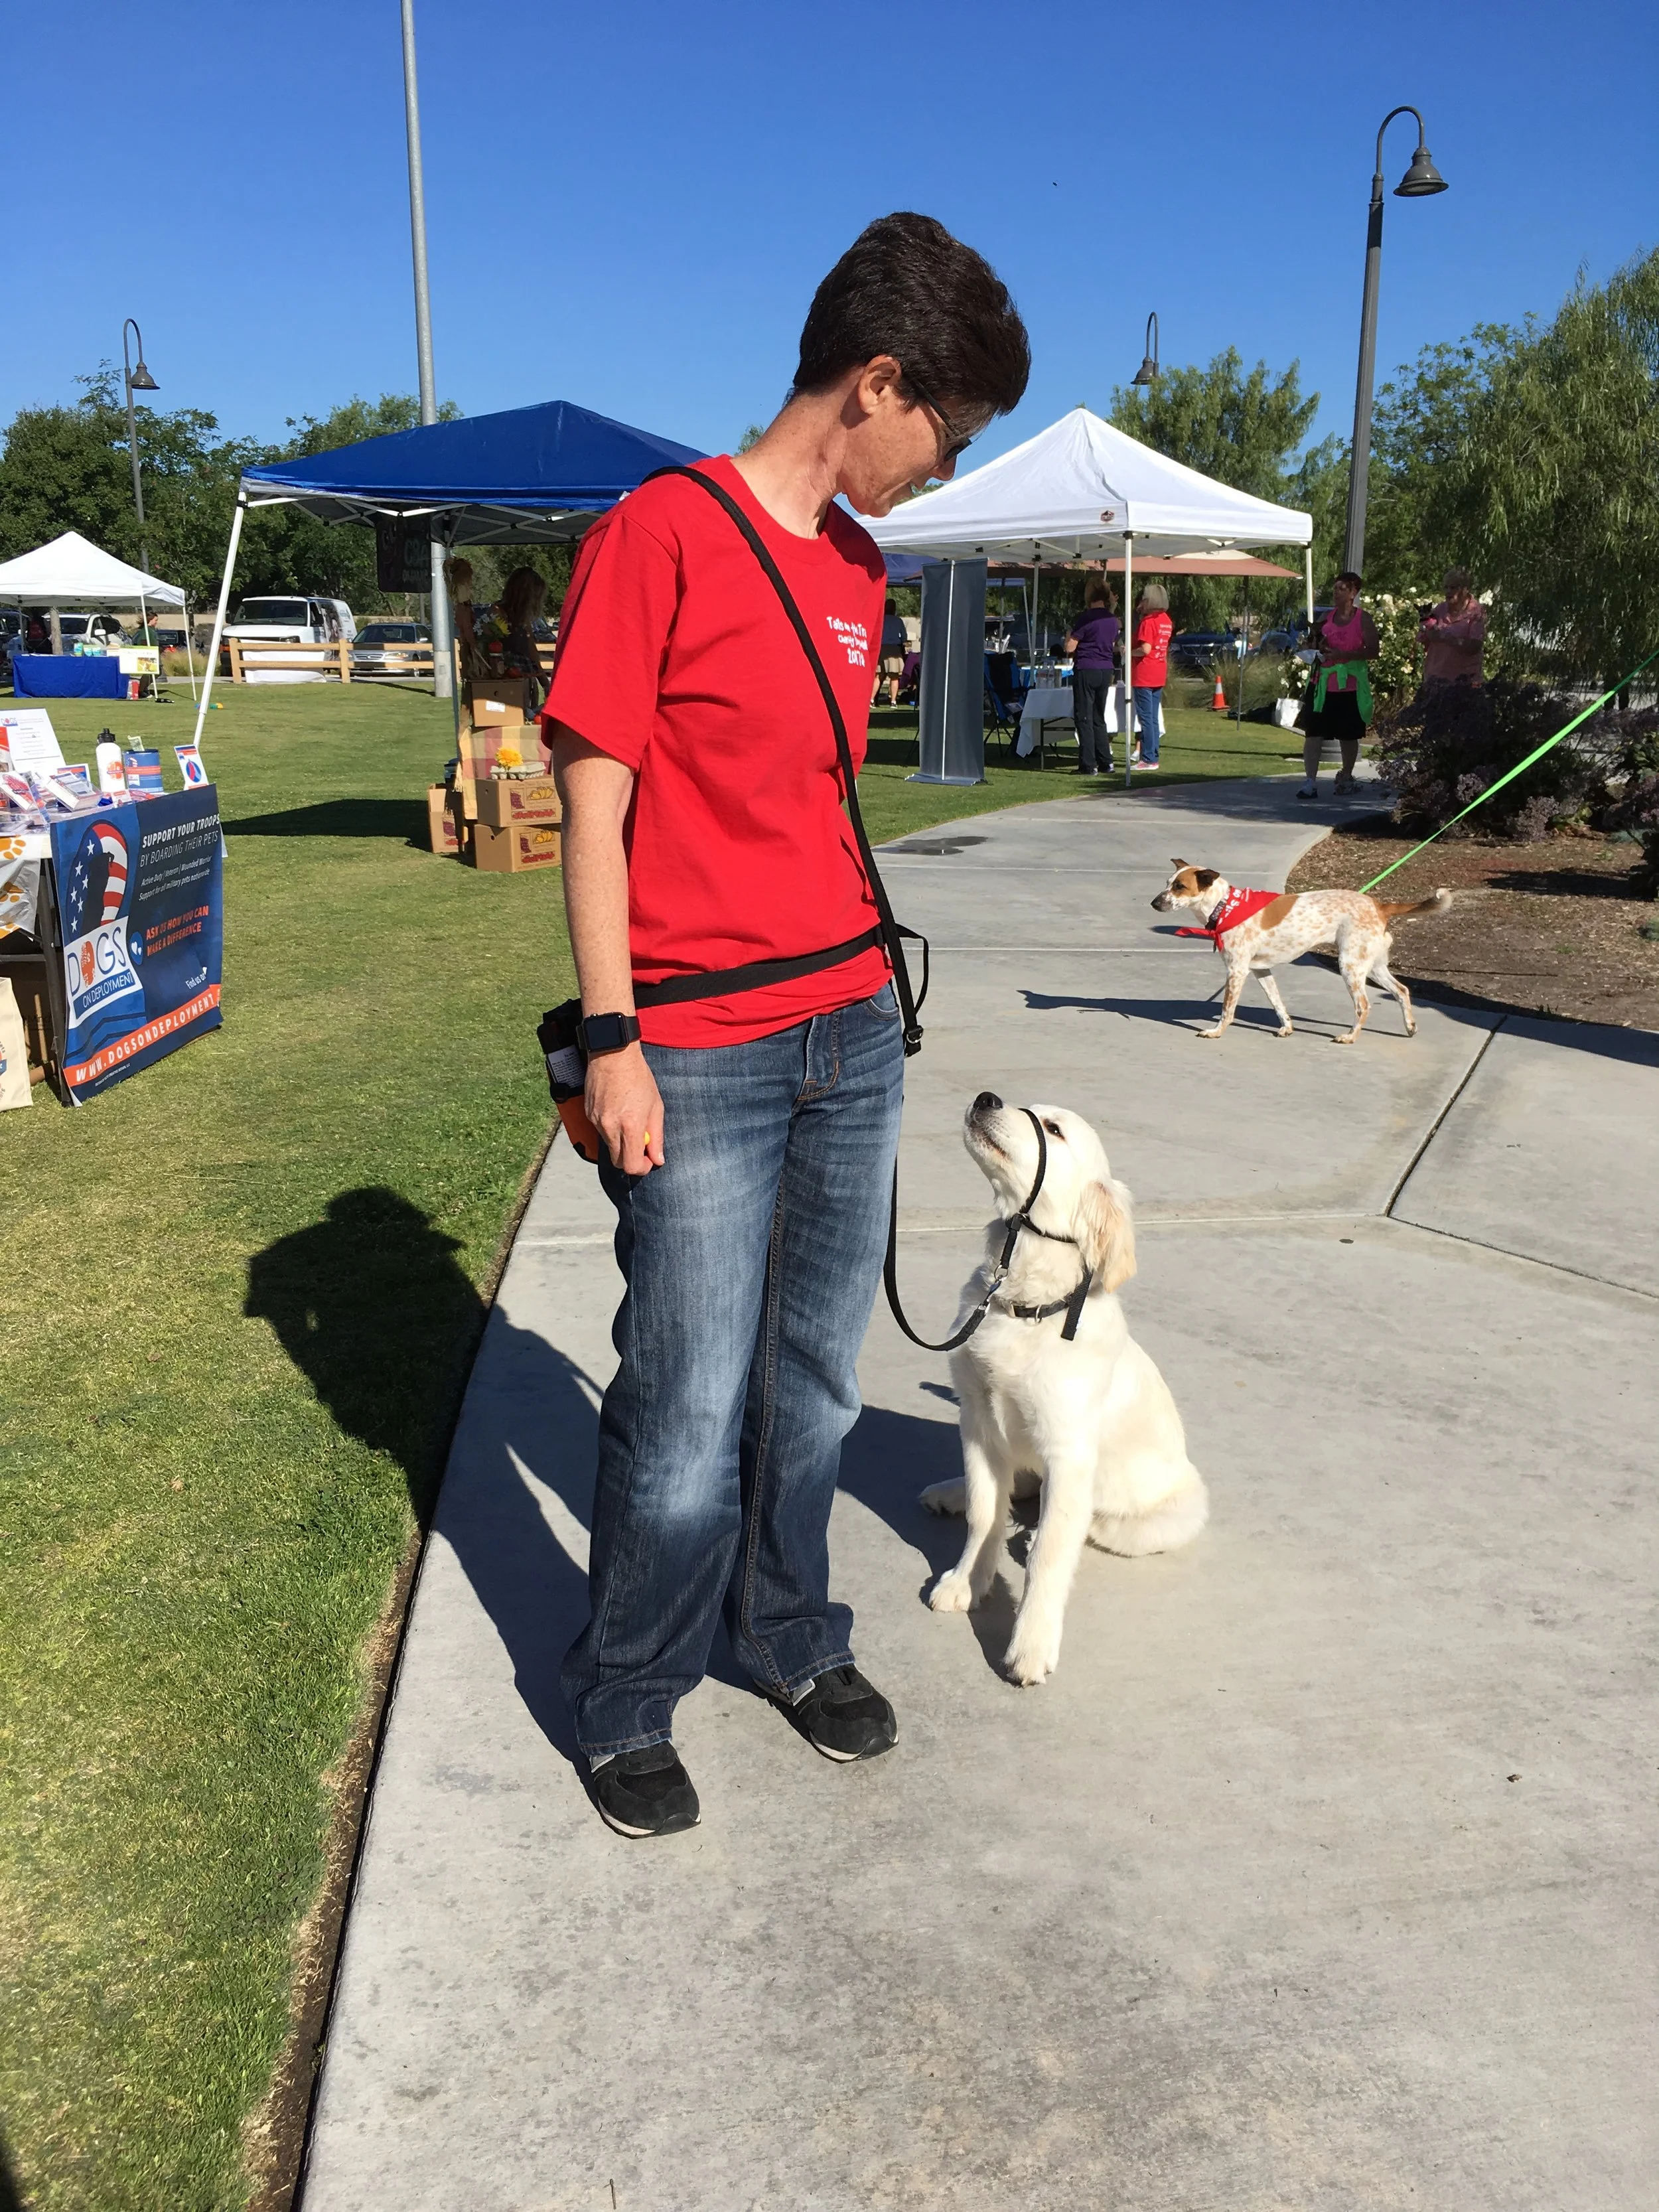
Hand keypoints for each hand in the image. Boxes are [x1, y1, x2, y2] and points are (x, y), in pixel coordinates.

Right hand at [585, 1043, 665, 1174]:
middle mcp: (610, 1127)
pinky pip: (600, 1130)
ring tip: (629, 1118)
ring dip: (620, 1141)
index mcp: (630, 1126)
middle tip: (641, 1145)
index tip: (648, 1160)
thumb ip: (656, 1136)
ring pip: (609, 1145)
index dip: (641, 1168)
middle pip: (617, 1161)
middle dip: (630, 1159)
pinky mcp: (589, 1114)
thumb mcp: (656, 1106)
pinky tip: (616, 1108)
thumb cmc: (639, 1077)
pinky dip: (610, 1127)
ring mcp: (597, 1121)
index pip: (630, 1165)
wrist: (613, 1055)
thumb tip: (658, 1159)